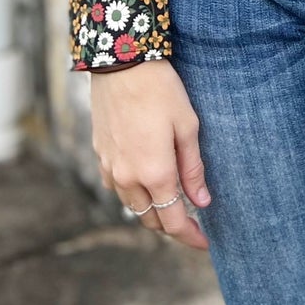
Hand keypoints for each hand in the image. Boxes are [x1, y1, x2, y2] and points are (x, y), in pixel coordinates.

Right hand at [89, 59, 211, 250]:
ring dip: (151, 209)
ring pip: (131, 205)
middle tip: (191, 222)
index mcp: (155, 173)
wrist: (121, 63)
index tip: (204, 242)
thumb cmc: (161, 90)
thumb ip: (193, 169)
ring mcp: (110, 167)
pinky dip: (133, 192)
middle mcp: (128, 177)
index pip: (173, 221)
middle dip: (171, 226)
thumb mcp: (187, 127)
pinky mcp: (100, 154)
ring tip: (171, 200)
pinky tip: (145, 179)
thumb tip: (202, 202)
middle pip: (150, 219)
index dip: (190, 236)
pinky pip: (117, 186)